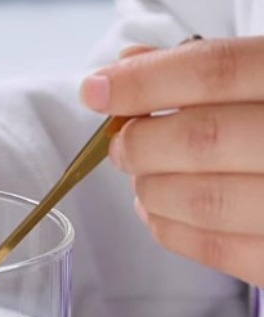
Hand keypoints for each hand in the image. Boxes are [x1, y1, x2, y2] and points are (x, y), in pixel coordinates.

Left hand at [80, 37, 263, 287]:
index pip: (216, 70)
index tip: (96, 90)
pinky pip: (220, 250)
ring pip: (204, 199)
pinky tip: (156, 212)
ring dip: (151, 188)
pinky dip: (169, 230)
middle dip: (141, 141)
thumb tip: (127, 66)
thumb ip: (211, 69)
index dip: (145, 82)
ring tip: (141, 177)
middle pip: (203, 138)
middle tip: (121, 144)